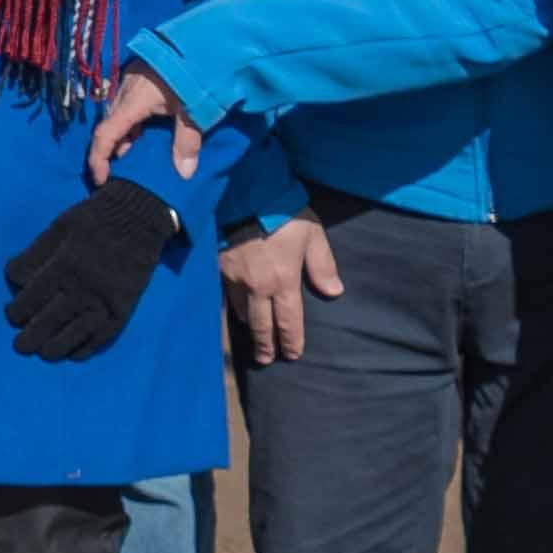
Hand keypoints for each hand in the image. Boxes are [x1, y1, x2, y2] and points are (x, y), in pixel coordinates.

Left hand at [5, 187, 180, 364]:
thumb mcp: (57, 228)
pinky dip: (88, 347)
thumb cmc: (91, 220)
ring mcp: (106, 300)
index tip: (11, 316)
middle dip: (32, 336)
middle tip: (20, 346)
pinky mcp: (124, 308)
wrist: (138, 219)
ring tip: (44, 354)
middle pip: (52, 319)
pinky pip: (104, 335)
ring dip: (58, 346)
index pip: (33, 297)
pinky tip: (74, 354)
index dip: (18, 310)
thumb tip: (12, 278)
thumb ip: (34, 254)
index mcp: (64, 265)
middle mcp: (84, 287)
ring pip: (77, 332)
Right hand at [87, 59, 204, 187]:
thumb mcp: (193, 111)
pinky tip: (144, 127)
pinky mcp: (140, 72)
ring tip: (133, 150)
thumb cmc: (195, 74)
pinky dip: (130, 120)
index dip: (98, 158)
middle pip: (109, 123)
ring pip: (117, 112)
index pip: (106, 134)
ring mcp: (131, 79)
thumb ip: (186, 142)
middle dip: (110, 148)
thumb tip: (184, 174)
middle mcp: (125, 89)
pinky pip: (126, 102)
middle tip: (118, 168)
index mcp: (133, 101)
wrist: (202, 37)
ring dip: (123, 133)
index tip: (102, 179)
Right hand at [220, 217, 342, 368]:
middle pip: (261, 325)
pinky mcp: (217, 267)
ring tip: (251, 336)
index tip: (292, 354)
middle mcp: (257, 287)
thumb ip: (323, 265)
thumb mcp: (312, 235)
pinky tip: (230, 311)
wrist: (244, 194)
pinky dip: (229, 307)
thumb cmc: (283, 213)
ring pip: (240, 312)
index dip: (291, 341)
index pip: (288, 321)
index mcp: (283, 282)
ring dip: (247, 327)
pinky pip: (223, 295)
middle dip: (265, 345)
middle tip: (267, 359)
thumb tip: (334, 293)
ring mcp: (234, 279)